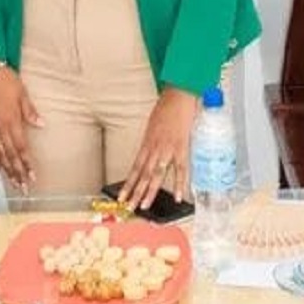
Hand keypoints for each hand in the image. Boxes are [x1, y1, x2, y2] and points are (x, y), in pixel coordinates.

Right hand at [0, 65, 42, 188]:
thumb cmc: (5, 80)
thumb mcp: (23, 94)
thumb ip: (31, 112)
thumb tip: (41, 124)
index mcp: (11, 120)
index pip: (20, 148)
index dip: (26, 164)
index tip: (32, 176)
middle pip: (9, 156)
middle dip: (17, 173)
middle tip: (24, 187)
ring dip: (6, 170)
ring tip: (13, 183)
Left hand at [120, 88, 200, 211]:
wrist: (178, 95)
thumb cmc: (166, 109)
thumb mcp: (152, 127)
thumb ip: (151, 143)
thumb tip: (149, 156)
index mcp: (146, 144)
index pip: (135, 168)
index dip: (128, 183)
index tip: (121, 197)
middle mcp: (154, 148)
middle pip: (143, 175)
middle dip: (135, 193)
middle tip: (129, 208)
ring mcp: (168, 149)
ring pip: (157, 174)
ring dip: (151, 191)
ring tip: (144, 205)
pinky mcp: (182, 147)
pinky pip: (181, 169)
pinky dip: (180, 184)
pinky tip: (179, 196)